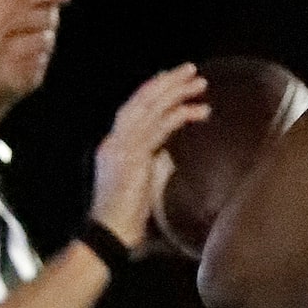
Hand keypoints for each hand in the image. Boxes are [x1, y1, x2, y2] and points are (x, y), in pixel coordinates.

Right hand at [91, 64, 208, 250]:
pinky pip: (157, 127)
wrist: (109, 237)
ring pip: (149, 107)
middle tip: (192, 70)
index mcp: (115, 148)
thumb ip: (154, 169)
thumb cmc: (126, 223)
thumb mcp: (144, 189)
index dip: (155, 94)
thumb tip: (169, 158)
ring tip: (199, 81)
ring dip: (175, 91)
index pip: (135, 111)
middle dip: (167, 83)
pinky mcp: (130, 156)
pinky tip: (197, 110)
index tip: (175, 83)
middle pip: (141, 100)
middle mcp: (114, 141)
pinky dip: (178, 115)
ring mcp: (120, 146)